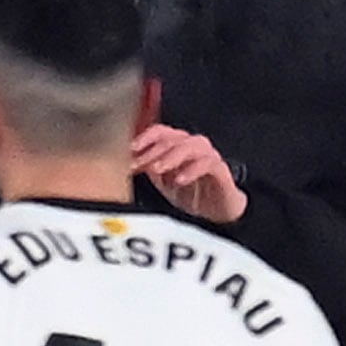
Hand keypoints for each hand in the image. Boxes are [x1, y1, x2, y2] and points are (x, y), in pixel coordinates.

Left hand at [131, 124, 246, 224]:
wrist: (216, 212)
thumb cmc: (189, 194)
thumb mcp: (161, 183)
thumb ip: (146, 170)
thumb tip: (124, 163)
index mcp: (177, 147)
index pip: (161, 132)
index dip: (145, 137)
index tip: (129, 148)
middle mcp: (193, 147)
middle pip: (174, 138)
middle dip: (153, 151)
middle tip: (140, 163)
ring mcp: (208, 157)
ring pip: (192, 146)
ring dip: (172, 156)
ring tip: (157, 169)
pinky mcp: (221, 171)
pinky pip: (209, 164)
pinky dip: (193, 170)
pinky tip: (180, 179)